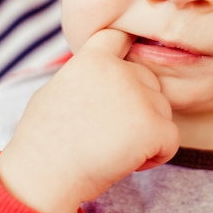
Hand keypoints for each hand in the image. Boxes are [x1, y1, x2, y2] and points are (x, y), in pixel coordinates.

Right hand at [0, 29, 179, 212]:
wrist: (42, 176)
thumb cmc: (42, 141)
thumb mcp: (56, 90)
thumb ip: (87, 77)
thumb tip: (100, 76)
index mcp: (92, 58)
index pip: (120, 37)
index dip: (127, 50)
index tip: (127, 71)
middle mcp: (118, 69)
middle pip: (149, 81)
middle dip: (139, 107)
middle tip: (109, 133)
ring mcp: (137, 96)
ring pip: (162, 111)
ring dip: (146, 132)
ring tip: (112, 149)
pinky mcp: (152, 125)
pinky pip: (170, 140)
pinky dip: (155, 156)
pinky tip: (128, 164)